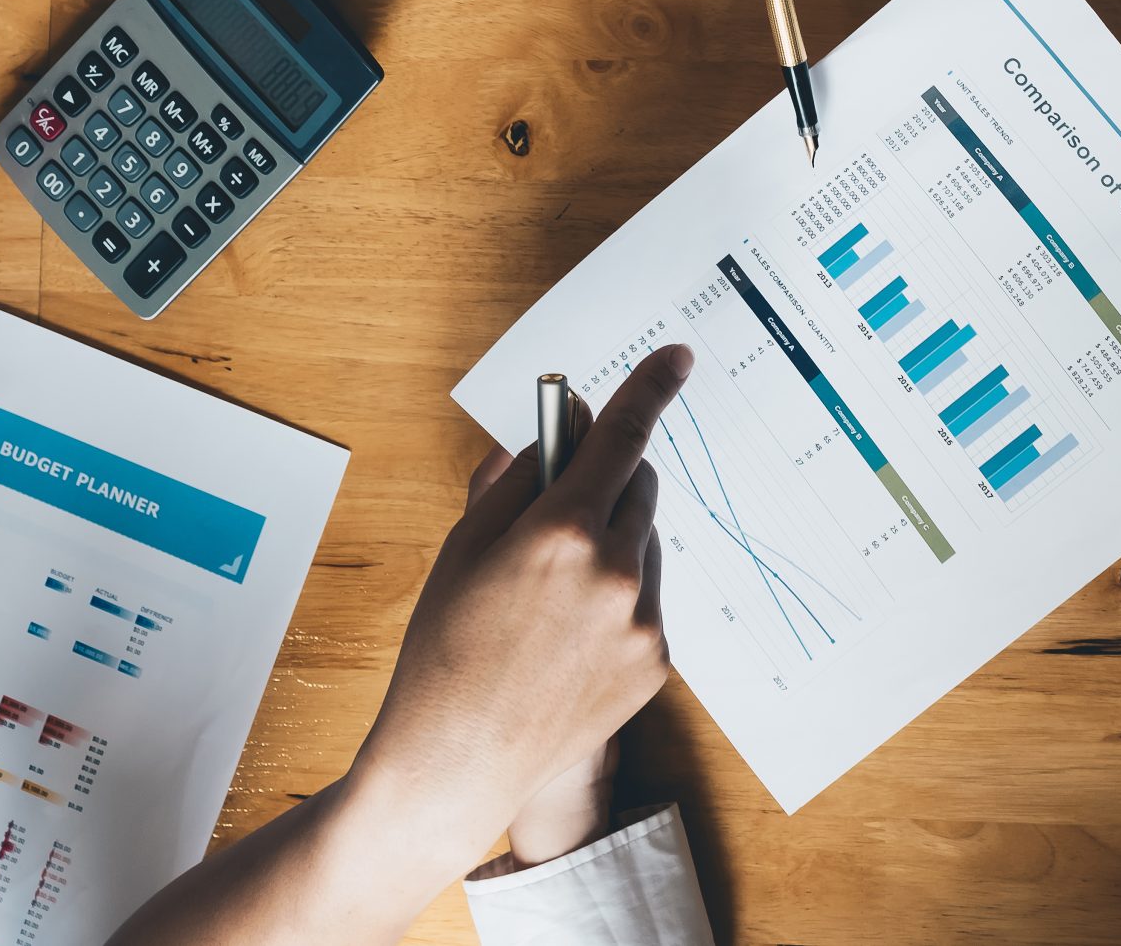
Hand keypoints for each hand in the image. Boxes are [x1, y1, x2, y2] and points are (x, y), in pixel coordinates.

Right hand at [354, 346, 689, 871]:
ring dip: (614, 538)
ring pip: (645, 542)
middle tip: (563, 497)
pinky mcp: (657, 662)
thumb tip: (551, 432)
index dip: (652, 387)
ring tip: (552, 591)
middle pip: (638, 484)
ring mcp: (643, 621)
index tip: (676, 358)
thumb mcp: (463, 547)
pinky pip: (647, 599)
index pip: (622, 435)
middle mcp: (616, 572)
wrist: (456, 762)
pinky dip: (620, 596)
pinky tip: (568, 633)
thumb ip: (514, 478)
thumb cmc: (444, 648)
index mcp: (562, 532)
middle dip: (608, 477)